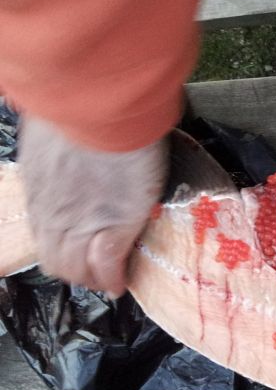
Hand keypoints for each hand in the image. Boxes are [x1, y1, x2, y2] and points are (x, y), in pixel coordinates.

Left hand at [18, 115, 167, 295]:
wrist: (101, 108)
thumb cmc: (79, 109)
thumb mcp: (52, 133)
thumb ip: (55, 153)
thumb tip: (63, 150)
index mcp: (38, 193)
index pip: (41, 235)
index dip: (59, 249)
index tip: (76, 251)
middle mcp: (51, 214)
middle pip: (56, 260)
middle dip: (75, 270)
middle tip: (95, 271)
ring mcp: (80, 223)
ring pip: (77, 269)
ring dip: (93, 277)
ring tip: (110, 278)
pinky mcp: (112, 228)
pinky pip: (108, 266)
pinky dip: (114, 278)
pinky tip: (122, 281)